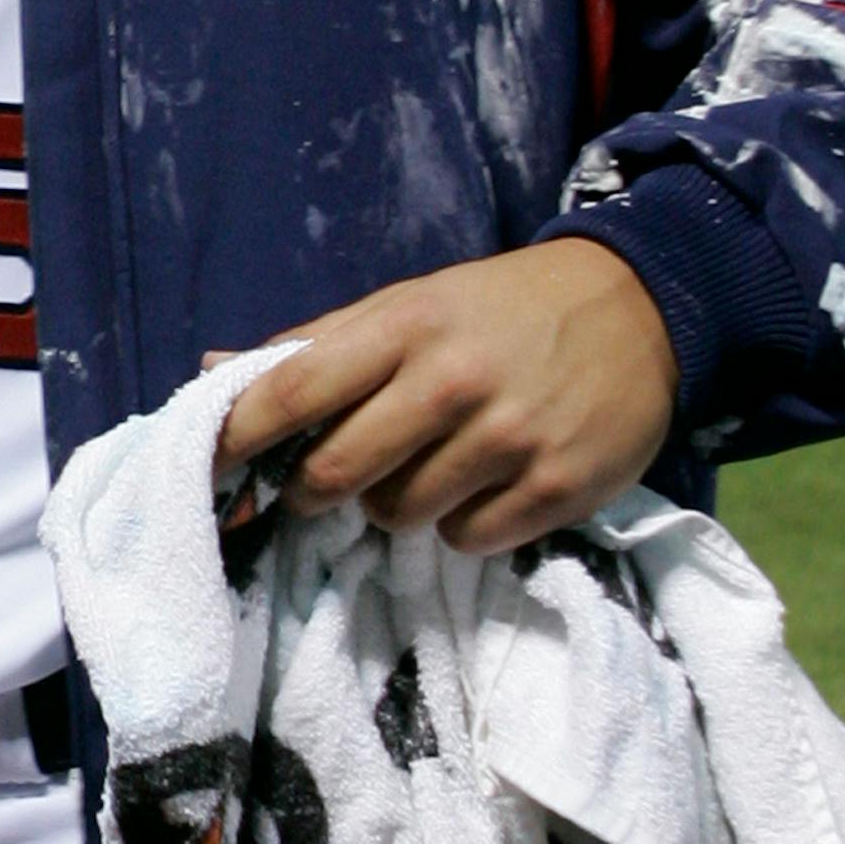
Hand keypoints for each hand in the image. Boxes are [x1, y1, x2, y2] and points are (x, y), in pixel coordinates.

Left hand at [212, 239, 679, 556]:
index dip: (236, 440)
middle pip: (335, 473)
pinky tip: (485, 484)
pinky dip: (462, 523)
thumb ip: (317, 344)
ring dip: (397, 503)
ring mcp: (508, 438)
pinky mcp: (557, 488)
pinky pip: (466, 540)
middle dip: (314, 490)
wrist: (640, 306)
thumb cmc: (499, 309)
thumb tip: (212, 370)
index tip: (204, 473)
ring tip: (433, 464)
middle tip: (328, 482)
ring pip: (398, 515)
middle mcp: (452, 380)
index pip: (292, 391)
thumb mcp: (410, 304)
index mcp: (404, 325)